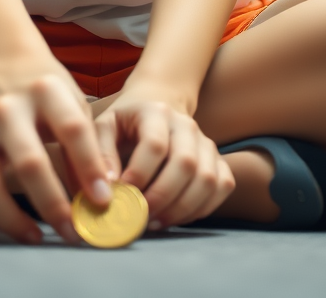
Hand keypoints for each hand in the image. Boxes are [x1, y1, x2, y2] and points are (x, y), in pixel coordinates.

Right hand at [0, 54, 113, 244]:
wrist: (0, 65)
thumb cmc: (45, 94)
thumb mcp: (74, 105)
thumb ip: (86, 149)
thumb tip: (96, 200)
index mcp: (44, 91)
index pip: (72, 130)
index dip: (90, 168)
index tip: (103, 200)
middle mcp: (5, 110)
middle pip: (28, 163)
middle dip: (53, 205)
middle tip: (72, 232)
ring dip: (12, 221)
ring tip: (36, 237)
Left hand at [94, 86, 234, 229]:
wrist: (156, 105)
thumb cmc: (126, 122)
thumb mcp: (105, 127)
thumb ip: (102, 154)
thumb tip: (108, 189)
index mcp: (156, 112)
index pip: (155, 145)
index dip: (140, 174)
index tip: (123, 195)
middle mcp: (187, 125)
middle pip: (186, 164)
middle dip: (162, 197)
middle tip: (140, 216)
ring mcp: (206, 142)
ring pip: (207, 180)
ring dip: (181, 209)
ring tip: (155, 221)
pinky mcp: (219, 159)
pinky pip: (223, 187)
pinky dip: (202, 209)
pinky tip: (177, 216)